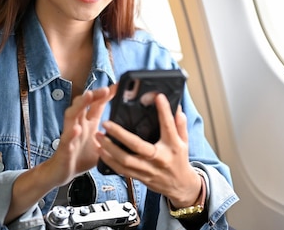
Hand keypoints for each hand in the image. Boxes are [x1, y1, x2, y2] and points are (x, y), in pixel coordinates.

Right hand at [44, 85, 114, 186]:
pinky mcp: (64, 148)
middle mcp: (78, 125)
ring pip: (72, 115)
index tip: (118, 86)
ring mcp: (70, 134)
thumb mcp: (101, 145)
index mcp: (88, 123)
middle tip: (106, 89)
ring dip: (80, 104)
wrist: (63, 173)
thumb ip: (111, 136)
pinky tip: (77, 129)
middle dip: (94, 94)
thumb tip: (130, 132)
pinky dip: (71, 133)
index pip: (97, 104)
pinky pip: (66, 139)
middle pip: (83, 104)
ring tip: (88, 96)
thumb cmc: (81, 156)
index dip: (106, 94)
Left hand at [95, 93, 201, 207]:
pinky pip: (122, 170)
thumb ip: (180, 124)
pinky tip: (101, 151)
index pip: (168, 126)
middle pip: (137, 146)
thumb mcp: (184, 141)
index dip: (164, 111)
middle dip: (120, 134)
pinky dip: (109, 161)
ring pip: (125, 160)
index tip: (158, 97)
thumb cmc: (180, 160)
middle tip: (107, 123)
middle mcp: (159, 158)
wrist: (180, 186)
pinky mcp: (140, 177)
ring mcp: (148, 169)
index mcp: (173, 146)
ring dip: (109, 149)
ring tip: (98, 136)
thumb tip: (177, 107)